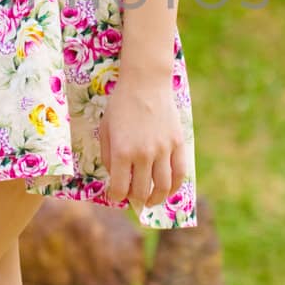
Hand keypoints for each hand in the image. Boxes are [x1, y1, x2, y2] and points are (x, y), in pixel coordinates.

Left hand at [100, 72, 187, 213]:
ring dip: (156, 199)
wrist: (145, 83)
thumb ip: (108, 156)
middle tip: (133, 200)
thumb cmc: (121, 105)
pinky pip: (180, 173)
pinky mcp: (177, 144)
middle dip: (135, 200)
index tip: (115, 196)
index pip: (119, 188)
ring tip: (150, 201)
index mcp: (121, 151)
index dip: (116, 197)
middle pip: (141, 191)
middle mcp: (143, 154)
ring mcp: (163, 150)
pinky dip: (175, 187)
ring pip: (163, 187)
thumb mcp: (105, 130)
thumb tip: (115, 177)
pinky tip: (168, 191)